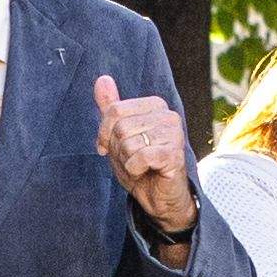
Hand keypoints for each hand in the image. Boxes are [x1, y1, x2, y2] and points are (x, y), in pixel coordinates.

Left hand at [92, 75, 196, 232]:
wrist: (159, 197)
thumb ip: (111, 108)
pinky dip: (134, 169)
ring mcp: (174, 134)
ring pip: (128, 143)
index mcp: (155, 105)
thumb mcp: (119, 135)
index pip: (114, 111)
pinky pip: (139, 158)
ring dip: (126, 161)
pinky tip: (146, 172)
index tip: (109, 147)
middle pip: (120, 128)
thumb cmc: (140, 165)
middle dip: (117, 150)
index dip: (104, 133)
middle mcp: (168, 115)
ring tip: (139, 166)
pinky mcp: (174, 154)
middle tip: (131, 160)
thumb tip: (102, 79)